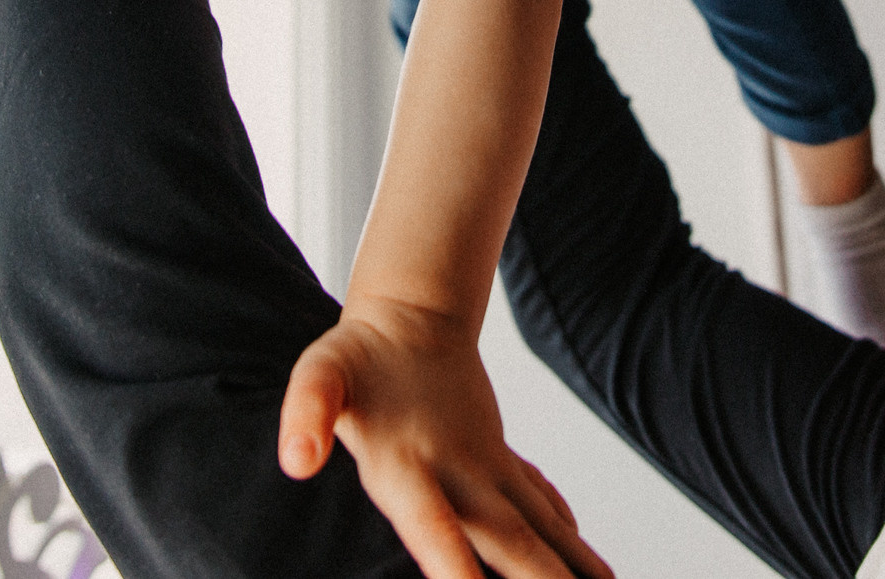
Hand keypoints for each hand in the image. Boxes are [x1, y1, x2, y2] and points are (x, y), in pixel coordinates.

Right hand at [279, 298, 610, 578]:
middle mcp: (446, 487)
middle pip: (502, 545)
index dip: (454, 568)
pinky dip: (564, 531)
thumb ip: (309, 408)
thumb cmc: (354, 357)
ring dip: (565, 566)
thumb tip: (296, 459)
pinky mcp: (496, 460)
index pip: (433, 530)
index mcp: (401, 475)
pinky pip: (537, 500)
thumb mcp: (323, 370)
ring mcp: (476, 477)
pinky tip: (588, 562)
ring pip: (531, 530)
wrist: (392, 330)